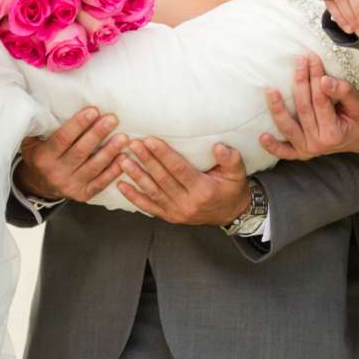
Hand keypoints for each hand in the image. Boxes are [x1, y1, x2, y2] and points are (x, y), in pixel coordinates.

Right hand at [16, 107, 125, 202]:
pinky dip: (113, 171)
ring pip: (93, 167)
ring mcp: (70, 185)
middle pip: (80, 151)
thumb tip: (50, 103)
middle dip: (98, 134)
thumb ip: (40, 126)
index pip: (62, 139)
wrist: (39, 186)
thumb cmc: (39, 155)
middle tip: (112, 119)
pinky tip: (124, 158)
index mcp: (43, 157)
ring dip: (110, 152)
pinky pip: (100, 183)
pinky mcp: (82, 194)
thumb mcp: (31, 141)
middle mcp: (56, 173)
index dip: (78, 124)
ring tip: (123, 138)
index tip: (93, 111)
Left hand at [117, 139, 250, 226]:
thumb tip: (219, 147)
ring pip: (152, 192)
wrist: (231, 214)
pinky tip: (121, 185)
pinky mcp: (169, 217)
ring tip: (123, 160)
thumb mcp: (237, 174)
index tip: (150, 140)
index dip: (163, 155)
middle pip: (162, 179)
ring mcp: (176, 212)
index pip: (179, 169)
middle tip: (133, 145)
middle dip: (146, 160)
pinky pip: (148, 207)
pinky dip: (133, 197)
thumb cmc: (232, 189)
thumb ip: (231, 159)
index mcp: (203, 190)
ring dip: (136, 176)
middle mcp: (187, 204)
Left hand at [261, 55, 358, 158]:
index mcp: (334, 133)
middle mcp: (318, 144)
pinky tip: (262, 137)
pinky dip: (273, 146)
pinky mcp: (302, 153)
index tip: (313, 59)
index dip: (316, 78)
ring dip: (277, 108)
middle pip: (303, 108)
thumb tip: (325, 80)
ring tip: (270, 90)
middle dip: (300, 82)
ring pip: (288, 127)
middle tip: (299, 61)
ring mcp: (308, 150)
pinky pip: (285, 152)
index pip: (320, 100)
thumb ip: (343, 92)